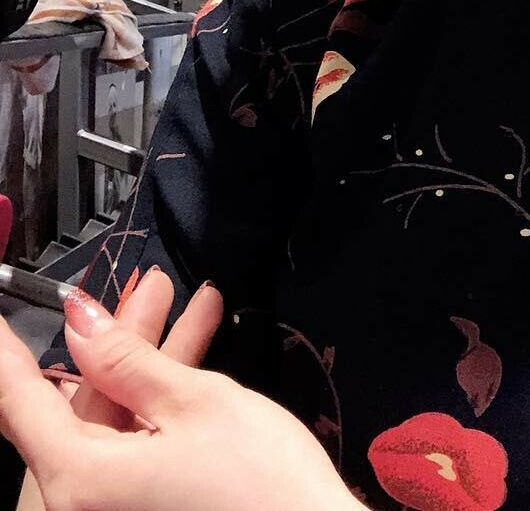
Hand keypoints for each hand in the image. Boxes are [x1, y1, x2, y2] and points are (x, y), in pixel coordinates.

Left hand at [0, 289, 364, 510]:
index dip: (9, 347)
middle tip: (147, 285)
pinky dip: (156, 401)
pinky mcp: (141, 510)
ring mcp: (112, 510)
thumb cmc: (260, 483)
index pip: (19, 398)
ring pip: (110, 421)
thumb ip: (125, 360)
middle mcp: (80, 505)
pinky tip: (195, 353)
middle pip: (75, 406)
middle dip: (113, 339)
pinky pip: (131, 445)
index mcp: (78, 480)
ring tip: (187, 302)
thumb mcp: (192, 401)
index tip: (2, 308)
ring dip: (145, 362)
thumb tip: (79, 321)